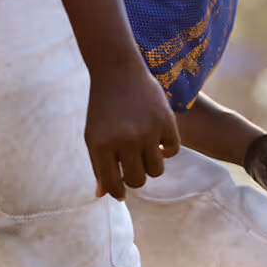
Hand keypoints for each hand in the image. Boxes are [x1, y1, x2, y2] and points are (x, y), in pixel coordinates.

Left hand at [85, 59, 180, 199]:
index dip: (117, 192)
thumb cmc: (103, 108)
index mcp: (101, 145)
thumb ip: (99, 166)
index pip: (112, 184)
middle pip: (137, 181)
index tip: (121, 191)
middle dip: (135, 177)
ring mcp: (147, 131)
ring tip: (144, 152)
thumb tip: (103, 196)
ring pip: (156, 170)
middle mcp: (125, 140)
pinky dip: (166, 149)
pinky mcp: (166, 121)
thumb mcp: (93, 136)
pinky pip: (173, 150)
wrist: (118, 71)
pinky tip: (158, 140)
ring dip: (151, 165)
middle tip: (133, 165)